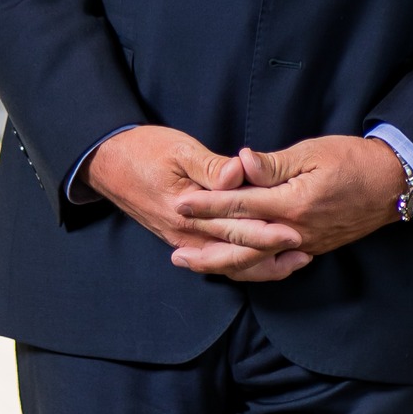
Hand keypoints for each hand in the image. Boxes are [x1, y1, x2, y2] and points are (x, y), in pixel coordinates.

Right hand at [87, 126, 309, 280]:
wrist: (107, 162)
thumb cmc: (144, 150)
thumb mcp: (178, 149)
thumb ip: (211, 166)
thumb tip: (240, 173)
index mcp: (187, 210)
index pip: (233, 225)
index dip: (266, 230)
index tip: (295, 230)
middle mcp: (185, 233)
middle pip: (235, 250)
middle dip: (272, 252)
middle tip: (305, 248)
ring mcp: (183, 240)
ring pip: (227, 263)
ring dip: (261, 265)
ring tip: (294, 260)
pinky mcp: (182, 240)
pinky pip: (216, 261)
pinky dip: (242, 265)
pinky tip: (263, 262)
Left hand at [172, 134, 403, 272]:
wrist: (392, 185)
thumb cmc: (353, 161)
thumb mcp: (313, 152)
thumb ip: (274, 164)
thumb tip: (241, 161)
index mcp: (292, 203)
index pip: (240, 206)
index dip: (208, 205)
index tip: (181, 204)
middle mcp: (295, 231)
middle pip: (241, 244)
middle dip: (206, 245)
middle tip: (175, 253)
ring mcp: (304, 245)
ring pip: (255, 262)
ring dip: (222, 265)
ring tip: (195, 265)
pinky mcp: (312, 249)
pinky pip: (273, 265)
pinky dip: (249, 269)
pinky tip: (231, 267)